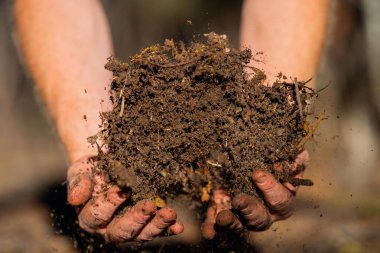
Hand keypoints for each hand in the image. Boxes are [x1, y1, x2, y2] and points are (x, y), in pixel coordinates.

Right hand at [67, 155, 183, 242]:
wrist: (109, 167)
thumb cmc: (92, 170)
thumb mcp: (80, 172)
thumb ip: (78, 184)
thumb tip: (74, 199)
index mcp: (89, 218)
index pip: (97, 215)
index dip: (108, 203)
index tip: (121, 189)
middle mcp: (109, 229)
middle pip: (121, 231)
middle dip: (137, 219)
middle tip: (149, 205)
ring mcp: (130, 229)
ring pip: (142, 234)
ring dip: (157, 225)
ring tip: (170, 214)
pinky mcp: (147, 225)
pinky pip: (159, 230)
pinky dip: (169, 228)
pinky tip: (179, 224)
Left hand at [201, 150, 308, 238]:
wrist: (241, 162)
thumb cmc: (266, 161)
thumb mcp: (278, 156)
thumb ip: (291, 157)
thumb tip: (299, 154)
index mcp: (280, 201)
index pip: (281, 201)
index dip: (271, 189)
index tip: (257, 174)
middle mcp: (263, 213)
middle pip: (260, 218)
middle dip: (249, 208)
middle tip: (239, 199)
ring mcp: (241, 216)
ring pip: (239, 224)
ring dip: (231, 222)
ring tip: (222, 217)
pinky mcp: (223, 212)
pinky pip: (217, 225)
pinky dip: (212, 228)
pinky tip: (208, 231)